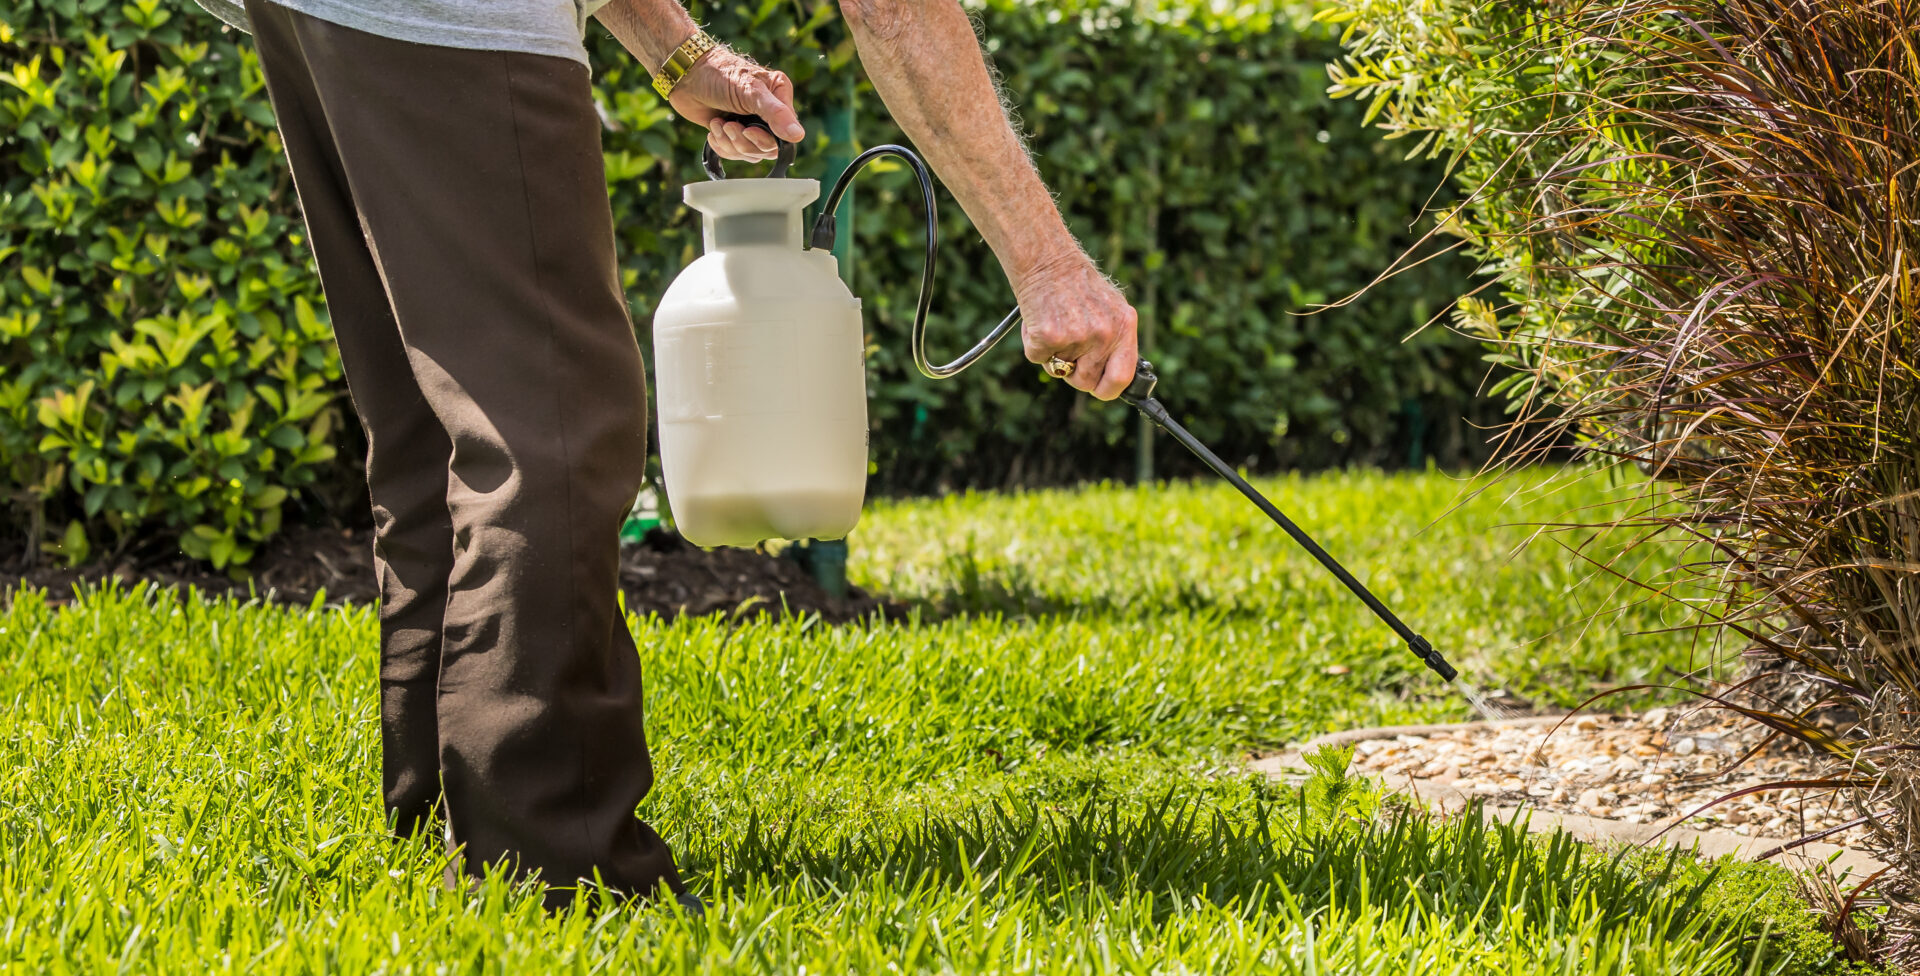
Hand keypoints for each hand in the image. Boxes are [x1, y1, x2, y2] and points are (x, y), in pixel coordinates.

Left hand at [668, 48, 805, 160]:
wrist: (685, 74)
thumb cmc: (719, 74)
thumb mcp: (750, 91)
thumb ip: (775, 113)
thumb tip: (798, 135)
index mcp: (779, 96)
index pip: (786, 133)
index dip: (766, 139)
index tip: (748, 131)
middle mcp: (769, 112)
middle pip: (767, 148)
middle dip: (744, 142)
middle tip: (728, 125)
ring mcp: (751, 123)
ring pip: (750, 153)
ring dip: (730, 142)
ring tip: (718, 123)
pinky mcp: (733, 132)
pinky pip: (734, 153)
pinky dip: (721, 145)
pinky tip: (713, 129)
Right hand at [1015, 255, 1138, 400]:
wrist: (1046, 260)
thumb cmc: (1076, 284)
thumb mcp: (1109, 308)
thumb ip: (1116, 341)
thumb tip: (1114, 378)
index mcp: (1124, 327)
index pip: (1121, 378)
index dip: (1106, 389)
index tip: (1097, 388)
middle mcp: (1104, 334)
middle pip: (1085, 381)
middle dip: (1072, 371)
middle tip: (1066, 346)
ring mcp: (1077, 337)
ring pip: (1058, 371)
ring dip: (1052, 355)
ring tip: (1055, 324)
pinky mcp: (1049, 337)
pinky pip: (1037, 358)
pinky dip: (1032, 343)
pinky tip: (1039, 319)